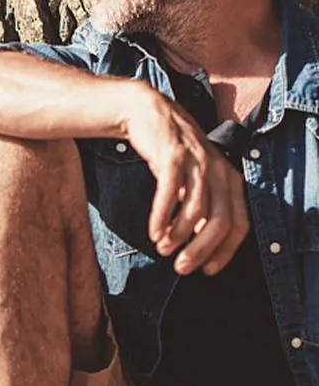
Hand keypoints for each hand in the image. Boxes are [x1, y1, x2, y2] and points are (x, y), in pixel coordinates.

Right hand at [122, 87, 249, 274]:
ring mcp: (198, 162)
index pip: (239, 224)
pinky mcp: (173, 156)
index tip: (207, 271)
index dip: (225, 252)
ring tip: (163, 249)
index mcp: (230, 180)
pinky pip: (170, 194)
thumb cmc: (170, 154)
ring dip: (179, 236)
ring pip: (196, 210)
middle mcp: (220, 171)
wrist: (147, 114)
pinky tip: (153, 233)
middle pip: (220, 222)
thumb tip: (200, 247)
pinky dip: (162, 217)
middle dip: (201, 250)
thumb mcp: (194, 181)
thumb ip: (201, 208)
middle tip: (181, 268)